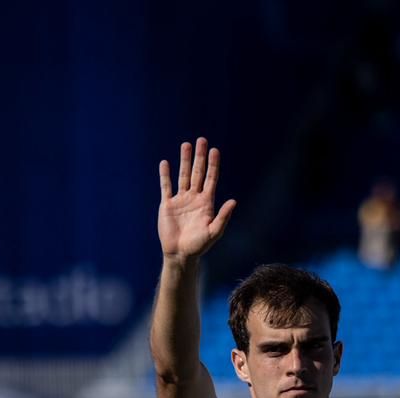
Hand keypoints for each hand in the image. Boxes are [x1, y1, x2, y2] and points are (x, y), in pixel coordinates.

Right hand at [158, 137, 236, 260]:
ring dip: (184, 161)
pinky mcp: (168, 205)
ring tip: (186, 145)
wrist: (180, 254)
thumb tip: (233, 201)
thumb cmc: (199, 246)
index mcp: (206, 203)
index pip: (210, 179)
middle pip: (197, 173)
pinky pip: (166, 187)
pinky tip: (165, 163)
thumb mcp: (214, 232)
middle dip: (199, 157)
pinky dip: (165, 175)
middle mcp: (194, 198)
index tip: (215, 150)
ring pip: (183, 176)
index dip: (213, 165)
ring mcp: (181, 200)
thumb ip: (223, 217)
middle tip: (201, 140)